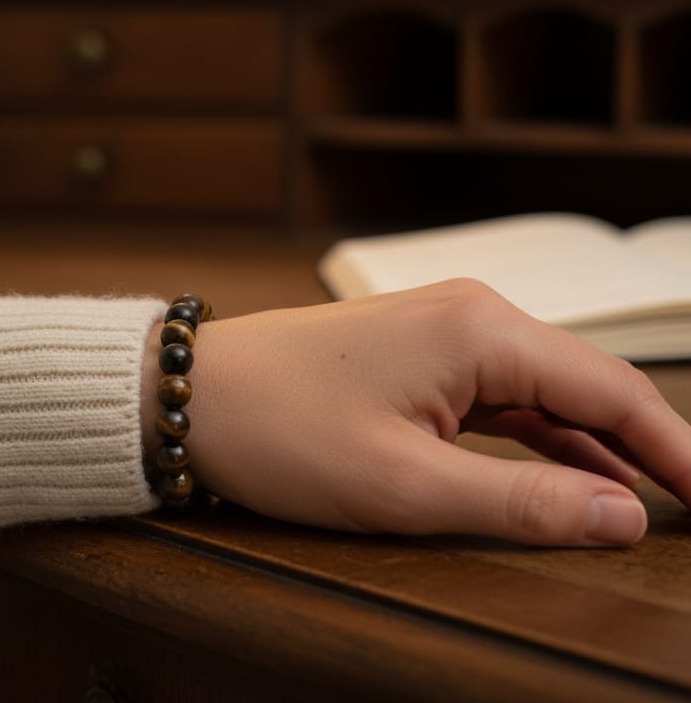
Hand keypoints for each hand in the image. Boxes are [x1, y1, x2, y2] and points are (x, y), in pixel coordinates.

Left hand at [143, 279, 690, 545]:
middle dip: (643, 447)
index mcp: (481, 330)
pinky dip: (537, 438)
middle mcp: (470, 315)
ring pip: (544, 393)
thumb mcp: (406, 484)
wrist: (190, 395)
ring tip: (646, 501)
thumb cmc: (280, 428)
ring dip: (593, 447)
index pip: (614, 389)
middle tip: (687, 506)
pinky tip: (567, 475)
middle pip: (586, 384)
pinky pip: (499, 398)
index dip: (676, 450)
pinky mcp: (416, 356)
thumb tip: (622, 515)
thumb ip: (523, 500)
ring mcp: (441, 332)